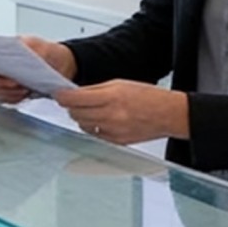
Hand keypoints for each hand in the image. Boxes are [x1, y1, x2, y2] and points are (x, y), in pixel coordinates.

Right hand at [0, 35, 74, 103]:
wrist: (59, 65)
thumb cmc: (46, 51)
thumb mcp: (38, 44)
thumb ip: (26, 45)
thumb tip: (16, 48)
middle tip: (13, 81)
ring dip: (7, 92)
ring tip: (22, 87)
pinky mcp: (6, 93)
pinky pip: (2, 100)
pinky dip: (13, 98)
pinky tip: (24, 92)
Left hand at [53, 79, 188, 145]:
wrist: (169, 115)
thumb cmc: (147, 96)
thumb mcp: (119, 84)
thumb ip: (95, 90)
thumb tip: (75, 94)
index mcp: (111, 97)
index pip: (76, 99)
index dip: (63, 96)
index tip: (58, 94)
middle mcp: (111, 116)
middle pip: (76, 114)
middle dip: (71, 107)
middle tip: (72, 101)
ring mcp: (113, 131)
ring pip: (82, 125)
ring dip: (80, 117)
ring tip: (88, 110)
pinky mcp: (117, 142)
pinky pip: (94, 135)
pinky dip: (92, 128)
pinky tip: (99, 121)